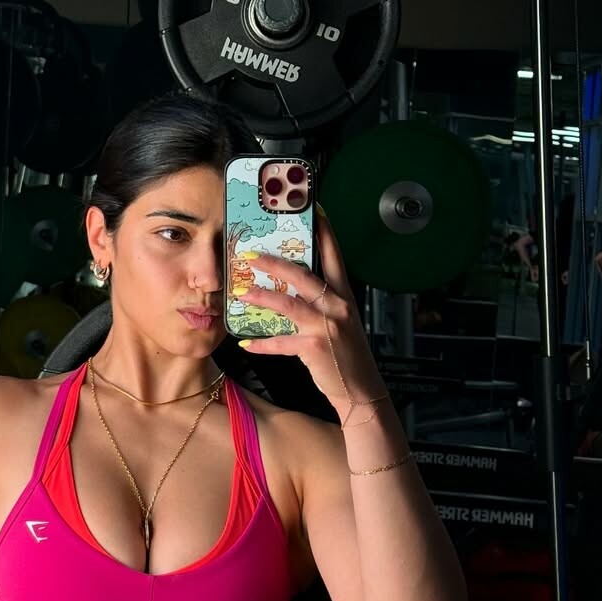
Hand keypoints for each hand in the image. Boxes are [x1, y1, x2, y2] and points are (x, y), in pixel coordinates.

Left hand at [235, 206, 385, 421]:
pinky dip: (262, 343)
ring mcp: (327, 326)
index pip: (333, 256)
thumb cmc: (346, 355)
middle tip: (249, 254)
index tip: (311, 209)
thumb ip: (322, 302)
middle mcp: (337, 306)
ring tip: (240, 291)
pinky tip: (246, 343)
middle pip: (303, 274)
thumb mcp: (340, 321)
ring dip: (261, 296)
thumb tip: (292, 285)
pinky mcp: (315, 347)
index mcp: (343, 295)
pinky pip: (281, 342)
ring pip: (289, 303)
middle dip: (274, 261)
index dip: (323, 231)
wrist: (361, 391)